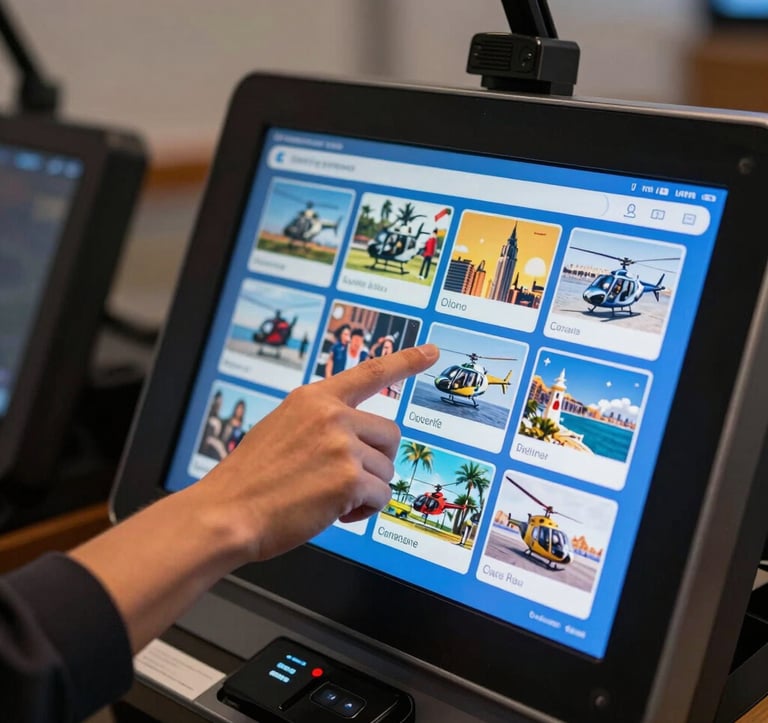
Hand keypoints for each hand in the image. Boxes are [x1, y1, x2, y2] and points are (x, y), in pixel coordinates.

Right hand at [194, 344, 438, 561]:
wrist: (227, 513)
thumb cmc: (251, 480)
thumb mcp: (281, 430)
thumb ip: (319, 424)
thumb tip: (357, 439)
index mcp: (313, 399)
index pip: (369, 373)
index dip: (405, 361)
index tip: (432, 351)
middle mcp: (331, 415)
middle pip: (390, 434)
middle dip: (379, 460)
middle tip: (353, 480)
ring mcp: (341, 444)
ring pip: (386, 470)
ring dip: (367, 490)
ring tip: (331, 499)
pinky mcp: (349, 478)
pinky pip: (382, 496)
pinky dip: (366, 511)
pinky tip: (338, 514)